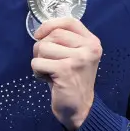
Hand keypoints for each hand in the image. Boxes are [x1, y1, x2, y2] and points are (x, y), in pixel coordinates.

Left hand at [31, 16, 100, 130]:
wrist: (79, 108)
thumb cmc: (72, 80)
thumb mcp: (74, 56)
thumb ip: (64, 41)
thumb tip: (41, 31)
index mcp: (92, 42)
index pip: (69, 22)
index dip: (50, 25)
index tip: (40, 35)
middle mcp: (89, 48)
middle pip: (53, 35)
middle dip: (42, 48)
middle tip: (48, 62)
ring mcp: (79, 59)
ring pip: (43, 48)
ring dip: (39, 61)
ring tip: (50, 72)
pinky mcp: (65, 70)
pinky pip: (37, 62)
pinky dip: (37, 71)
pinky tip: (48, 79)